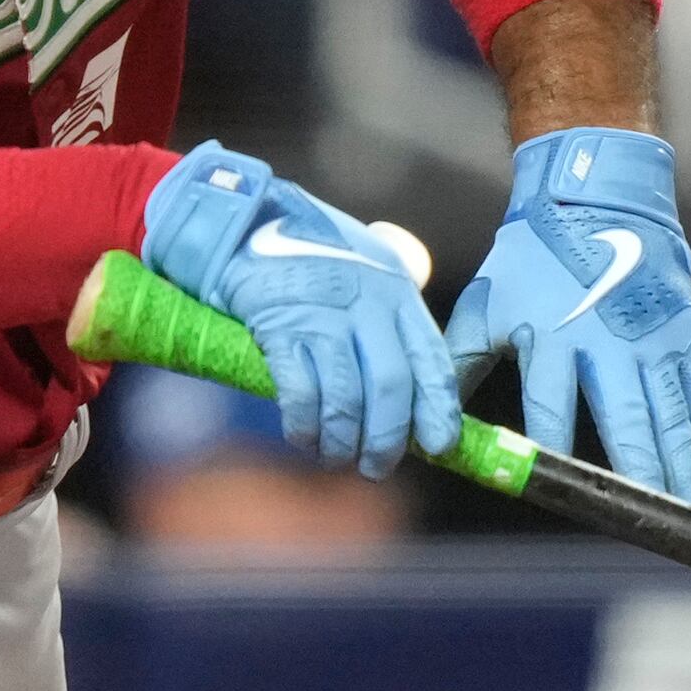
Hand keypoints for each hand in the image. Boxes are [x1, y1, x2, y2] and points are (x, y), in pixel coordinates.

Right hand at [140, 143, 459, 478]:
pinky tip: (303, 437)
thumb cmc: (317, 252)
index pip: (431, 360)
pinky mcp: (280, 328)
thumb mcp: (373, 266)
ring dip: (343, 441)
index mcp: (397, 293)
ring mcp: (322, 316)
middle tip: (376, 467)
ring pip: (346, 398)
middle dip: (386, 439)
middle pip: (390, 386)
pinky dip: (304, 425)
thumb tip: (424, 376)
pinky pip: (300, 392)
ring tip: (337, 458)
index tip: (439, 445)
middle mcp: (366, 304)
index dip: (439, 410)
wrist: (251, 222)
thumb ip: (399, 312)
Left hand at [447, 128, 690, 504]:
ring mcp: (651, 338)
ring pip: (673, 413)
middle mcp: (605, 341)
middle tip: (651, 516)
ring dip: (685, 465)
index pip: (550, 407)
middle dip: (640, 470)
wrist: (593, 197)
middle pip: (625, 417)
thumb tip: (432, 424)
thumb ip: (461, 365)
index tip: (560, 494)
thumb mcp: (486, 304)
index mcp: (551, 335)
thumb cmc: (530, 258)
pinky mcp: (684, 334)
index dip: (554, 450)